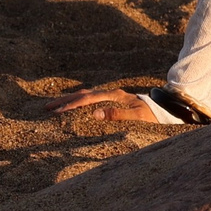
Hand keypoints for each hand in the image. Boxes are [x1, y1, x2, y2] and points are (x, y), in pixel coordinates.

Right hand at [41, 86, 163, 124]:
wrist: (164, 109)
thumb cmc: (150, 115)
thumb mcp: (135, 117)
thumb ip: (116, 114)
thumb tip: (94, 114)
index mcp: (115, 96)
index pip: (88, 99)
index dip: (72, 105)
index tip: (56, 111)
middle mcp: (111, 93)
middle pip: (84, 94)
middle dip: (65, 100)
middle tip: (46, 107)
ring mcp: (111, 96)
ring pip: (86, 95)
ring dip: (70, 100)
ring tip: (54, 106)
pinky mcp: (112, 100)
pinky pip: (92, 100)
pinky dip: (79, 102)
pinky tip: (73, 107)